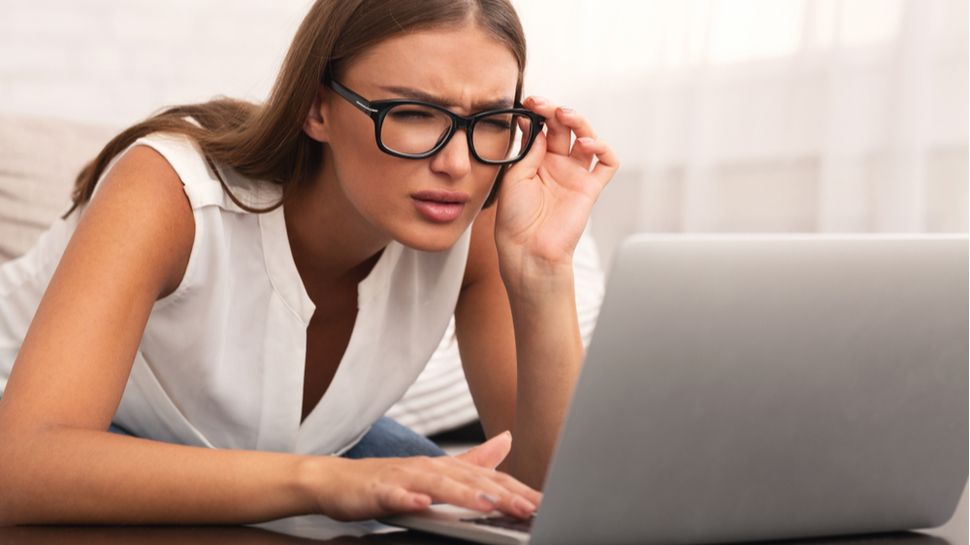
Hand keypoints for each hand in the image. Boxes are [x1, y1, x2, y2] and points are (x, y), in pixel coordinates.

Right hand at [309, 431, 541, 521]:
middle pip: (470, 481)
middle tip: (528, 507)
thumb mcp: (436, 470)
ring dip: (465, 495)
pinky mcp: (379, 491)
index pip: (487, 478)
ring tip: (490, 505)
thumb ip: (473, 459)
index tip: (542, 502)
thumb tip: (507, 440)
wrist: (337, 480)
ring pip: (438, 485)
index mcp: (445, 467)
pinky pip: (395, 495)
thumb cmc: (389, 478)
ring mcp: (404, 478)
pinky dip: (409, 498)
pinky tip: (422, 504)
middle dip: (501, 495)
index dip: (515, 490)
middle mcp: (429, 468)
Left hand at [495, 96, 618, 278]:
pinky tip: (587, 144)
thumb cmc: (515, 218)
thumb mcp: (514, 176)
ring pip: (586, 138)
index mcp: (536, 160)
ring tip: (567, 116)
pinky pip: (607, 164)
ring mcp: (575, 175)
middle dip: (556, 112)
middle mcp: (557, 165)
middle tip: (545, 105)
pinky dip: (603, 148)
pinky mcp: (590, 188)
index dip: (538, 112)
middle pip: (564, 128)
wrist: (527, 249)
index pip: (543, 127)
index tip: (529, 102)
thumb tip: (539, 125)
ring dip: (579, 122)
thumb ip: (529, 150)